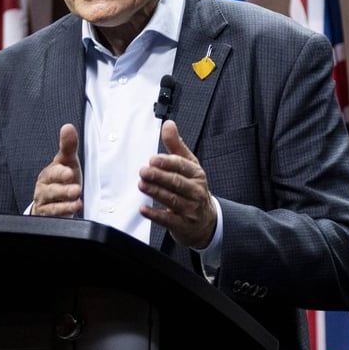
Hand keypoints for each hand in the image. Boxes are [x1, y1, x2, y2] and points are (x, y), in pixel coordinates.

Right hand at [32, 123, 81, 216]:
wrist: (56, 201)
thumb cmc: (62, 179)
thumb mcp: (67, 162)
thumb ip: (68, 146)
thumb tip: (68, 127)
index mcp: (48, 174)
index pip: (52, 172)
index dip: (60, 173)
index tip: (69, 172)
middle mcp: (44, 189)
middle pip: (50, 190)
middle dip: (63, 190)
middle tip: (76, 189)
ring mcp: (46, 204)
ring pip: (52, 204)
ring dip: (65, 203)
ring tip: (77, 201)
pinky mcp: (49, 216)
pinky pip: (54, 215)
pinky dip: (64, 212)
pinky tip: (75, 208)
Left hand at [138, 120, 215, 248]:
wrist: (206, 221)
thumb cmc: (193, 189)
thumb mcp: (189, 165)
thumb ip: (176, 145)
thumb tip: (168, 124)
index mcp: (197, 174)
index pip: (182, 166)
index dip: (167, 162)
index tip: (153, 159)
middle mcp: (196, 191)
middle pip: (177, 182)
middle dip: (159, 176)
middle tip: (143, 171)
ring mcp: (191, 209)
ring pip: (172, 199)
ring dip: (155, 192)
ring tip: (142, 185)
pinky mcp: (183, 225)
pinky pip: (168, 219)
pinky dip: (155, 214)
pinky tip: (143, 208)